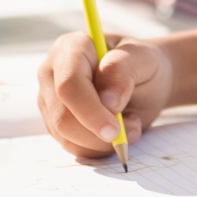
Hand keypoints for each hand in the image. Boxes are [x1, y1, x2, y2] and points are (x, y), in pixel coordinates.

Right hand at [37, 33, 174, 157]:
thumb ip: (123, 70)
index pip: (68, 85)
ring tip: (130, 123)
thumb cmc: (143, 63)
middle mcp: (52, 73)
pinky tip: (118, 131)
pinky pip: (72, 147)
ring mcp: (51, 100)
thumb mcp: (143, 58)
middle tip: (132, 129)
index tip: (114, 130)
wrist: (145, 80)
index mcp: (71, 48)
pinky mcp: (56, 123)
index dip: (89, 110)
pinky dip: (99, 148)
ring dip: (103, 141)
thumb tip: (108, 100)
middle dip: (97, 132)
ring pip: (66, 136)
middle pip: (63, 116)